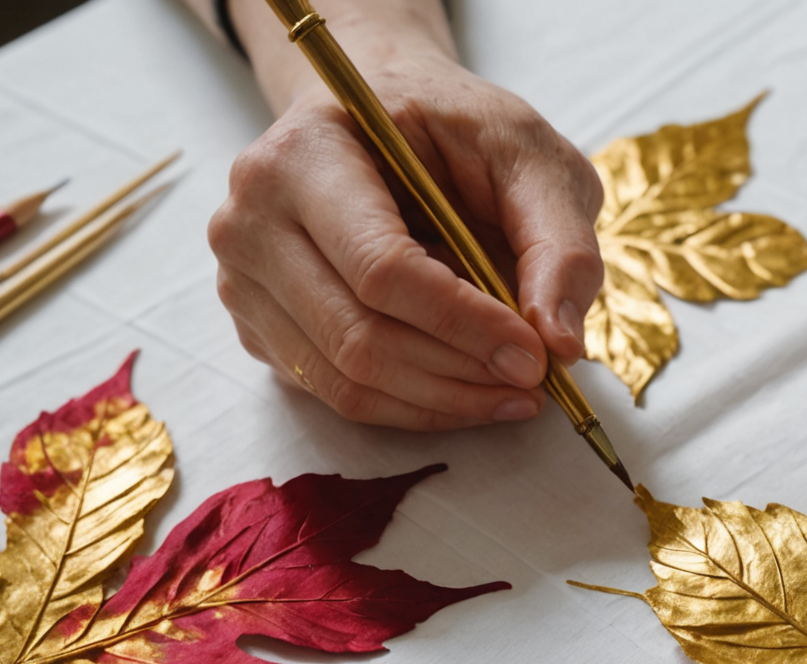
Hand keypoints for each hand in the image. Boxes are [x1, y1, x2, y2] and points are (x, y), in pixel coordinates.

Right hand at [210, 49, 603, 430]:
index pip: (381, 269)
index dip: (464, 326)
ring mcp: (245, 278)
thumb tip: (561, 346)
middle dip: (459, 374)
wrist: (379, 114)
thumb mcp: (530, 156)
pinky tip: (466, 385)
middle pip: (357, 336)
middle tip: (534, 384)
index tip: (535, 357)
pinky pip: (336, 392)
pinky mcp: (259, 325)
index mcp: (305, 154)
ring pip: (346, 379)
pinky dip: (413, 405)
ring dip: (443, 401)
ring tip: (512, 393)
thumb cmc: (454, 130)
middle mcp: (251, 220)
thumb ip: (558, 244)